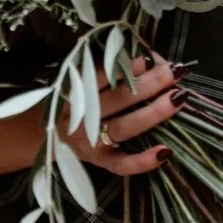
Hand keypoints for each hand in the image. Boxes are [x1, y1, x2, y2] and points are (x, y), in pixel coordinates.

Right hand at [67, 55, 182, 177]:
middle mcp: (79, 116)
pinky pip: (121, 164)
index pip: (101, 76)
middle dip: (149, 83)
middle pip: (118, 99)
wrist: (44, 134)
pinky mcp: (98, 161)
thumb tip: (147, 59)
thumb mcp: (79, 80)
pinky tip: (166, 151)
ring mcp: (88, 141)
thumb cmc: (71, 99)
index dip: (126, 67)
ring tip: (178, 97)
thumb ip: (106, 69)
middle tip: (174, 72)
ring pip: (124, 127)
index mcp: (73, 90)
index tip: (149, 57)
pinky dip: (143, 161)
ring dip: (153, 112)